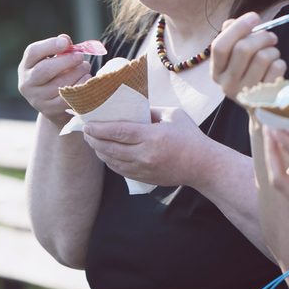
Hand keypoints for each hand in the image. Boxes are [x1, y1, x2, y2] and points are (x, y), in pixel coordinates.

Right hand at [18, 34, 91, 127]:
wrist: (54, 106)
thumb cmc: (55, 76)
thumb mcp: (53, 61)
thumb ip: (60, 50)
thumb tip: (65, 39)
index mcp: (26, 66)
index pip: (33, 52)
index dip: (50, 45)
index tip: (66, 43)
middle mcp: (27, 84)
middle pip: (44, 70)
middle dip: (66, 61)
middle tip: (80, 56)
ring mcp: (37, 99)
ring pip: (59, 85)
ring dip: (77, 74)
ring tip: (85, 68)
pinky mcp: (50, 111)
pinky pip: (68, 99)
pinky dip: (80, 87)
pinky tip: (86, 80)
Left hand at [82, 107, 217, 186]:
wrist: (203, 166)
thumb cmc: (190, 137)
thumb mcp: (173, 115)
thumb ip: (150, 111)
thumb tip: (131, 110)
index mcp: (152, 136)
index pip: (118, 132)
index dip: (99, 129)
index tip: (87, 124)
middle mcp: (145, 155)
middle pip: (110, 148)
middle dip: (93, 140)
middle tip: (85, 131)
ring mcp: (144, 169)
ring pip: (112, 161)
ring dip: (99, 151)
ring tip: (93, 142)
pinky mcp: (145, 178)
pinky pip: (120, 170)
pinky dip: (110, 161)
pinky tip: (106, 154)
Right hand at [210, 12, 287, 100]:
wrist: (261, 105)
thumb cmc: (249, 73)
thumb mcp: (235, 58)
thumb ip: (232, 38)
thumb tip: (232, 23)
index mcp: (217, 72)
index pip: (220, 46)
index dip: (238, 28)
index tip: (254, 17)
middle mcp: (227, 84)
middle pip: (243, 49)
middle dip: (261, 36)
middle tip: (271, 37)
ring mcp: (246, 93)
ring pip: (262, 57)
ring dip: (272, 50)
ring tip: (273, 54)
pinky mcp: (265, 96)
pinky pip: (276, 68)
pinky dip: (280, 62)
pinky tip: (276, 67)